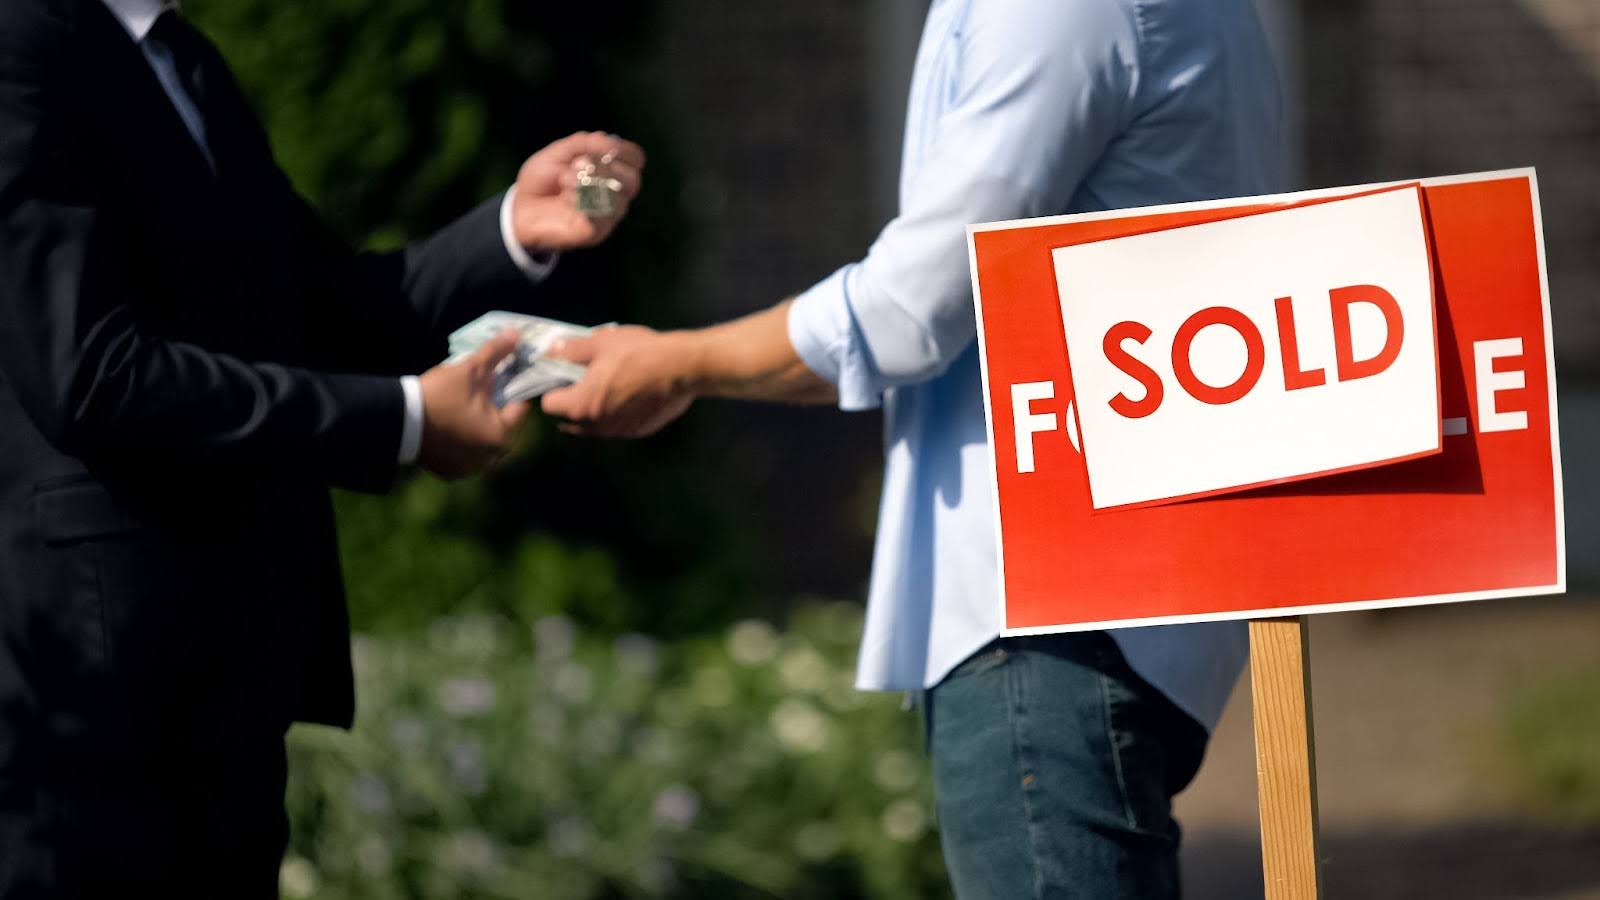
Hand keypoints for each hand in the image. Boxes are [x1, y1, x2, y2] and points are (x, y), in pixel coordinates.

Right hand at [417, 331, 529, 478]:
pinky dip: (460, 440)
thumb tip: (516, 334)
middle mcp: (490, 458)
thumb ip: (496, 353)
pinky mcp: (449, 472)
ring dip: (477, 425)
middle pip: (501, 425)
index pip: (519, 407)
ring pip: (482, 439)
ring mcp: (469, 468)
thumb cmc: (440, 395)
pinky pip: (463, 452)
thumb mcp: (470, 369)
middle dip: (494, 406)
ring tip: (463, 406)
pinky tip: (449, 424)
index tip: (501, 377)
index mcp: (502, 436)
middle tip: (480, 389)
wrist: (398, 420)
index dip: (512, 388)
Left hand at [511, 131, 645, 250]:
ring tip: (564, 180)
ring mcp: (608, 215)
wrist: (520, 208)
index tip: (602, 147)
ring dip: (587, 183)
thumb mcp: (560, 152)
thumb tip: (611, 143)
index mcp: (612, 171)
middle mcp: (616, 194)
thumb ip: (586, 143)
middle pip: (632, 180)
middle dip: (604, 167)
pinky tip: (565, 198)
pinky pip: (600, 216)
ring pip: (617, 198)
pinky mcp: (595, 232)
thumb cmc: (543, 179)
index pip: (636, 160)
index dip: (623, 150)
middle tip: (577, 164)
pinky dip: (582, 201)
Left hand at [540, 326, 696, 437]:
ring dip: (596, 410)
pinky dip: (619, 413)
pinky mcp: (640, 431)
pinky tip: (632, 395)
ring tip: (611, 387)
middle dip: (573, 402)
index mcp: (580, 405)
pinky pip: (620, 425)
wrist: (682, 368)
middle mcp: (596, 425)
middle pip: (571, 419)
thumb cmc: (637, 353)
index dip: (553, 388)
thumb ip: (571, 350)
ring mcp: (619, 431)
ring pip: (596, 425)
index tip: (563, 376)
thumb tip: (551, 351)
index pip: (549, 404)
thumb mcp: (599, 342)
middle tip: (587, 380)